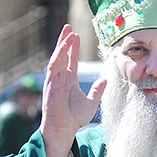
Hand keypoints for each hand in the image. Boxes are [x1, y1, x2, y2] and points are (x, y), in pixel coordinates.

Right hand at [40, 24, 106, 156]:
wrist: (65, 128)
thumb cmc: (75, 118)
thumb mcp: (91, 101)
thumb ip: (97, 89)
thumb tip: (105, 79)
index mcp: (69, 80)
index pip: (70, 60)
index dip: (72, 48)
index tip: (76, 36)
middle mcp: (60, 78)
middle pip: (62, 55)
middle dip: (65, 41)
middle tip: (69, 28)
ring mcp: (54, 80)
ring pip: (57, 58)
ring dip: (61, 45)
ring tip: (68, 33)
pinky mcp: (50, 84)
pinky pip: (54, 66)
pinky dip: (58, 56)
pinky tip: (64, 47)